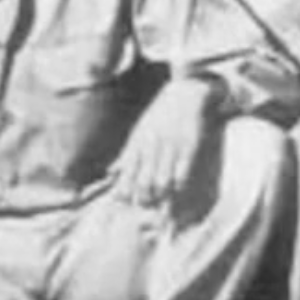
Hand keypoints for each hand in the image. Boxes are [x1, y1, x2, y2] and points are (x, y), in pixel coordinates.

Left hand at [113, 77, 219, 208]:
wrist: (184, 94)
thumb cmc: (159, 117)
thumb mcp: (138, 133)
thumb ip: (125, 155)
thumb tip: (110, 172)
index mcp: (138, 143)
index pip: (126, 174)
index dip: (124, 193)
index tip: (126, 201)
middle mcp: (152, 146)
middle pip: (143, 182)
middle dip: (142, 199)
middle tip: (145, 204)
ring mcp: (170, 147)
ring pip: (162, 181)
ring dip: (160, 194)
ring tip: (160, 200)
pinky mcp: (188, 147)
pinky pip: (182, 172)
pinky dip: (177, 184)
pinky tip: (175, 186)